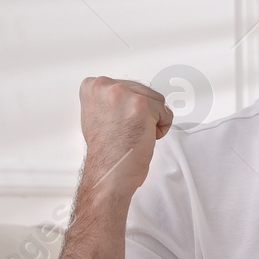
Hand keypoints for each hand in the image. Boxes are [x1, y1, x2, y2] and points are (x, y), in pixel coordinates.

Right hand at [78, 77, 173, 197]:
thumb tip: (129, 95)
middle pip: (144, 91)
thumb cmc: (107, 151)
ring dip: (152, 120)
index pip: (128, 87)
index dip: (129, 109)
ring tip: (133, 134)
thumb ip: (111, 99)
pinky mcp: (140, 105)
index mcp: (92, 86)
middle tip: (126, 132)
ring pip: (156, 101)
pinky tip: (144, 138)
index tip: (118, 124)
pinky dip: (161, 129)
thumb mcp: (97, 113)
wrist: (109, 172)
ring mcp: (122, 94)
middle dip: (142, 114)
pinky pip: (166, 113)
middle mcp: (104, 86)